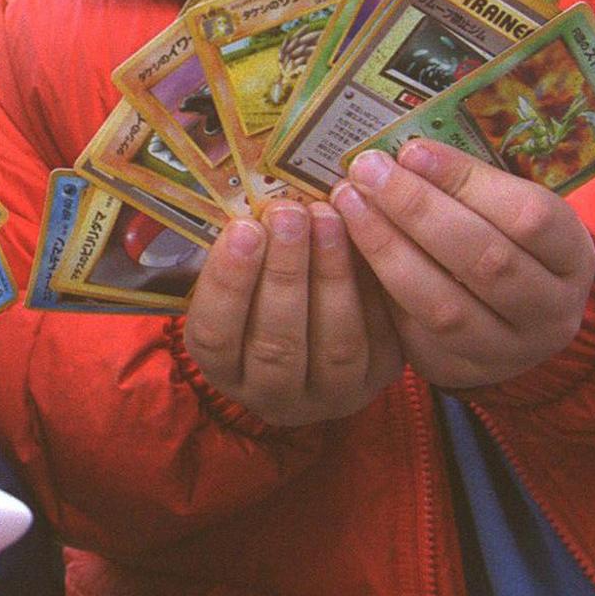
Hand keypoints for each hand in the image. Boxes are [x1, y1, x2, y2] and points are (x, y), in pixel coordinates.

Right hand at [183, 200, 403, 426]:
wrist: (320, 344)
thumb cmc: (264, 296)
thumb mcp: (240, 283)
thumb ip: (242, 256)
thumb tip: (254, 199)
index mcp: (225, 371)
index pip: (215, 336)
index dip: (228, 283)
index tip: (244, 227)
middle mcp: (273, 396)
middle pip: (276, 344)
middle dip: (284, 272)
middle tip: (290, 213)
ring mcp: (330, 396)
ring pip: (333, 345)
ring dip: (331, 276)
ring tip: (329, 218)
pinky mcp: (378, 380)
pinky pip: (379, 338)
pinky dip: (372, 288)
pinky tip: (367, 240)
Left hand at [335, 140, 594, 389]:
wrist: (516, 322)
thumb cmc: (506, 244)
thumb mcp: (510, 210)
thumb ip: (469, 186)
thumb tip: (405, 155)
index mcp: (573, 257)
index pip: (529, 216)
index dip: (467, 181)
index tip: (411, 151)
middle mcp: (551, 311)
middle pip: (485, 260)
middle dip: (417, 209)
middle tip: (367, 171)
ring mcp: (510, 351)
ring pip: (445, 306)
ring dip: (388, 249)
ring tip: (350, 204)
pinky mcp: (462, 371)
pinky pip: (414, 334)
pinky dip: (379, 289)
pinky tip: (349, 251)